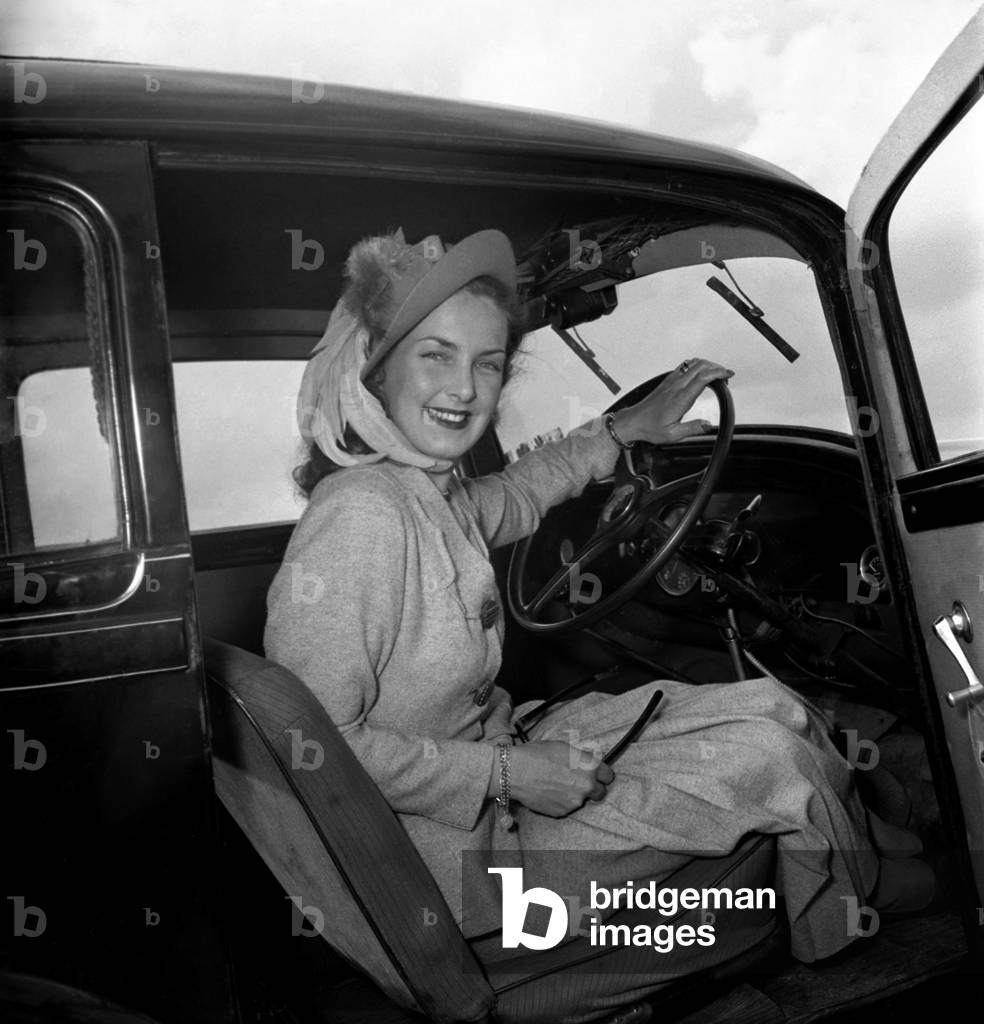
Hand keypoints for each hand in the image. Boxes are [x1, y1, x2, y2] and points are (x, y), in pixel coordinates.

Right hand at [505, 740, 614, 817]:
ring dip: (575, 794)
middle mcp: (586, 785)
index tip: (597, 774)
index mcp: (589, 766)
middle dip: (593, 787)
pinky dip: (561, 801)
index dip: (602, 774)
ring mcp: (575, 801)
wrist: (515, 771)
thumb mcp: (563, 747)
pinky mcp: (562, 812)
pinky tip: (549, 791)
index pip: (608, 775)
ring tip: (557, 784)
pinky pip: (567, 807)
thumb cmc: (536, 754)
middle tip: (579, 781)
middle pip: (601, 792)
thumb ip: (580, 757)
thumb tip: (586, 761)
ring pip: (582, 800)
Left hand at [611, 358, 733, 445]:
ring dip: (708, 365)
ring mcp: (671, 381)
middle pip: (700, 366)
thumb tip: (708, 425)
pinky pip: (684, 366)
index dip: (718, 373)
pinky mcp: (668, 381)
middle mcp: (676, 387)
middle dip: (717, 367)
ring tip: (717, 373)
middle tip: (726, 376)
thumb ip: (692, 429)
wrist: (634, 421)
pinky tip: (701, 371)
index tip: (728, 375)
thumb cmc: (650, 428)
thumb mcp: (673, 435)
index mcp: (680, 399)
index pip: (702, 378)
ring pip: (692, 364)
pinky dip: (697, 365)